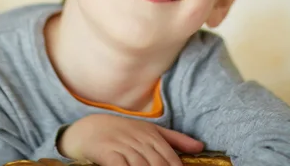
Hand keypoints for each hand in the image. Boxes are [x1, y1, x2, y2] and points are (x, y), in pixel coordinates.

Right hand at [58, 114, 203, 165]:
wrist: (88, 128)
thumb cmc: (123, 132)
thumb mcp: (149, 131)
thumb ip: (175, 140)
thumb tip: (201, 147)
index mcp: (152, 135)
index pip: (171, 159)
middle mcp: (139, 139)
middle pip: (157, 164)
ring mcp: (122, 145)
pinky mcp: (106, 151)